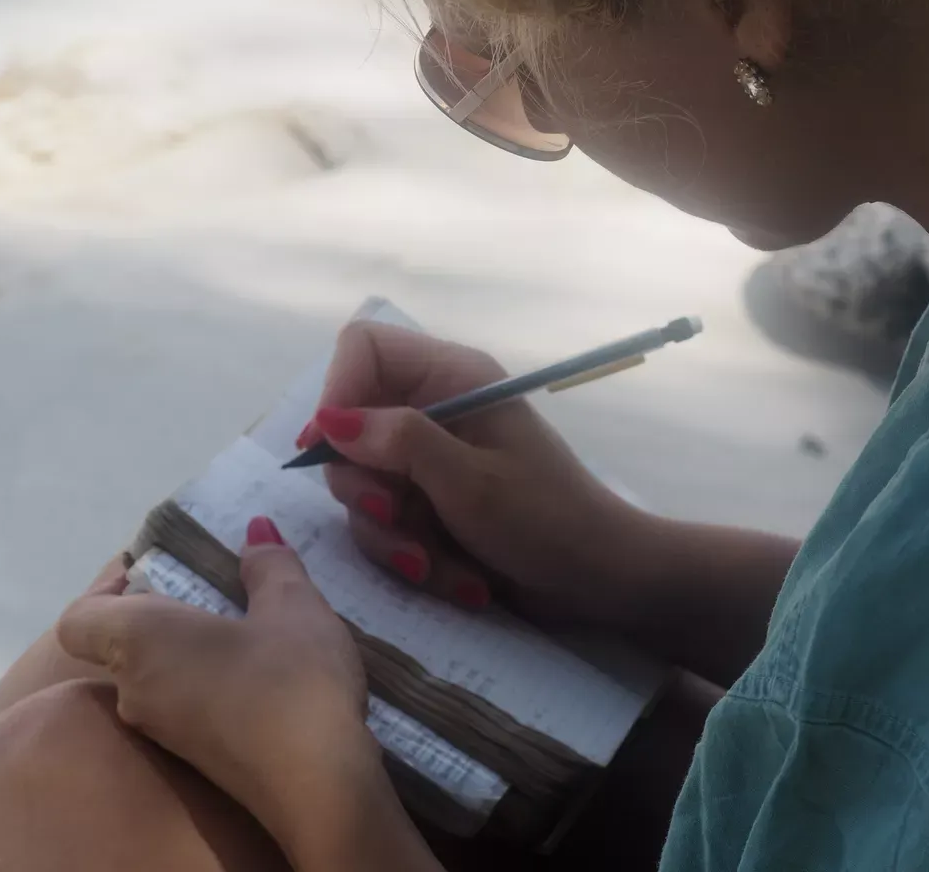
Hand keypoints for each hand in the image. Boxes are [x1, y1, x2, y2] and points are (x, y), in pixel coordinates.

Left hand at [56, 518, 384, 863]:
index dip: (104, 591)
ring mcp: (161, 733)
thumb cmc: (290, 680)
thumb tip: (255, 533)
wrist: (316, 786)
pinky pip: (184, 708)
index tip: (158, 577)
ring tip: (253, 634)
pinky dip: (210, 687)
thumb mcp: (293, 605)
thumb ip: (270, 565)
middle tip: (221, 595)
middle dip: (166, 617)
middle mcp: (135, 690)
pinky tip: (264, 679)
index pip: (78, 619)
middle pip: (122, 646)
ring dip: (193, 654)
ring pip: (156, 679)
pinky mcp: (193, 761)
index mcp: (141, 640)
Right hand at [302, 321, 657, 626]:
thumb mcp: (470, 483)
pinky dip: (414, 556)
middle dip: (366, 488)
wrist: (599, 581)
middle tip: (394, 516)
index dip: (338, 392)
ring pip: (363, 487)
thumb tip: (330, 420)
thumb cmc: (547, 521)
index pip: (363, 349)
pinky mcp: (430, 506)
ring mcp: (430, 461)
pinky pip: (388, 525)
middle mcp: (435, 410)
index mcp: (453, 378)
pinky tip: (457, 578)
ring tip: (436, 565)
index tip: (329, 448)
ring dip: (393, 537)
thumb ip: (400, 444)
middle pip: (350, 429)